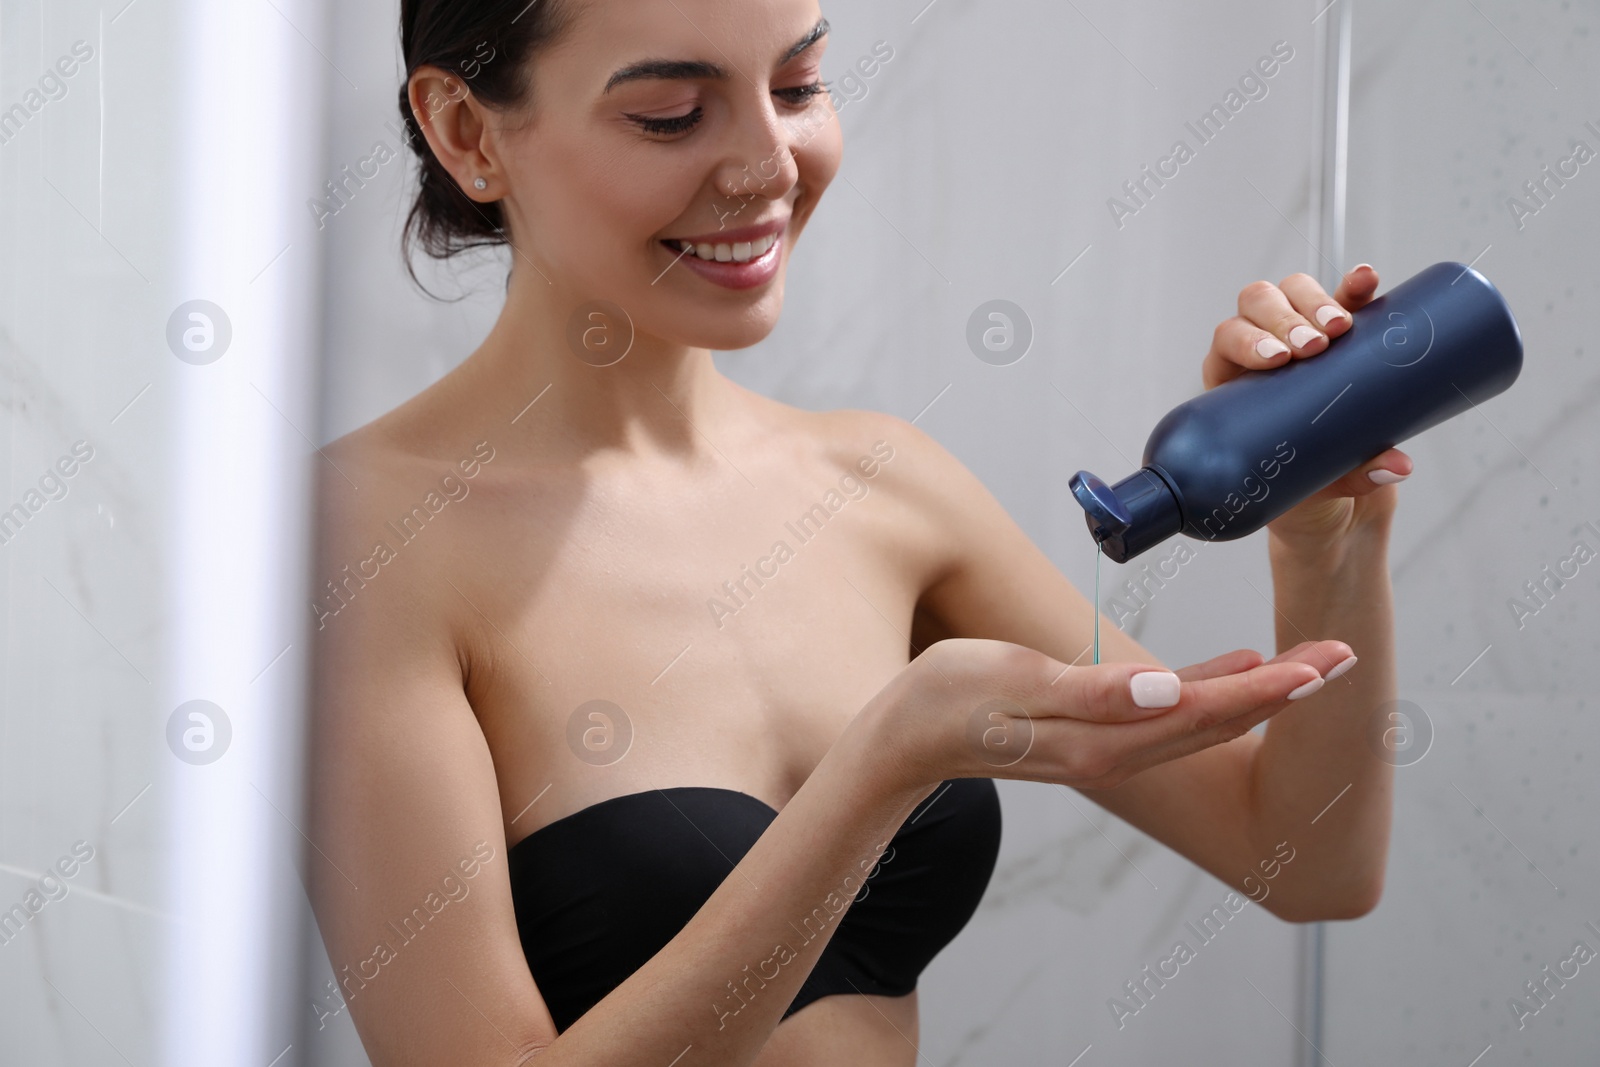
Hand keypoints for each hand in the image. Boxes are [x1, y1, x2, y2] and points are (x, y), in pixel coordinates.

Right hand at [865, 637, 1349, 792]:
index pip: (1204, 712)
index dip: (1267, 689)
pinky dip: (1210, 688)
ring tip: (1312, 663)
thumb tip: (1165, 690)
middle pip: (1220, 719)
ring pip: (1203, 717)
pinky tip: (1234, 665)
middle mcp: (1117, 749)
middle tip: (1345, 656)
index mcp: (1104, 740)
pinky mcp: (1092, 728)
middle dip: (1285, 690)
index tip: (1322, 665)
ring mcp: (1106, 743)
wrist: (902, 739)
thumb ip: (1089, 691)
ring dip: (1260, 690)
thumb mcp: (1010, 682)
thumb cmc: (945, 701)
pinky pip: (1168, 711)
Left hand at [1200, 265, 1412, 547]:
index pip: (1227, 342)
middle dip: (1284, 317)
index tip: (1275, 359)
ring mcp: (1302, 336)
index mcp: (1233, 383)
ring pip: (1295, 293)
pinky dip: (1354, 286)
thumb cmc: (1301, 488)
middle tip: (1315, 346)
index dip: (1246, 340)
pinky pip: (1345, 298)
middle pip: (1258, 307)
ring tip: (1341, 326)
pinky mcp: (1344, 333)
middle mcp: (1262, 350)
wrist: (1334, 494)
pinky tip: (1365, 279)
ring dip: (1317, 300)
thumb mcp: (1317, 488)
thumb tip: (1397, 465)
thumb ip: (1353, 477)